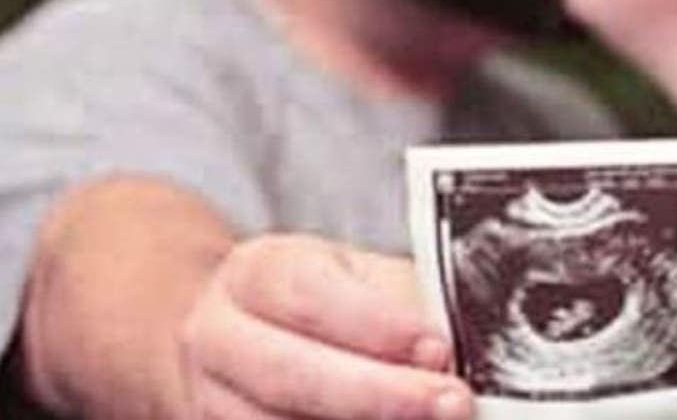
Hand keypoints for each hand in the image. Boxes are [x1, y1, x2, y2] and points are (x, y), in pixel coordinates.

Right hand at [179, 234, 472, 418]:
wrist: (244, 336)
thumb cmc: (327, 302)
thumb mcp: (363, 282)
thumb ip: (408, 306)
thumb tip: (465, 346)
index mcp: (259, 273)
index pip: (309, 294)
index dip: (376, 325)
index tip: (438, 348)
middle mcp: (219, 336)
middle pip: (290, 374)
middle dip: (379, 396)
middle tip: (452, 404)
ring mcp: (211, 400)